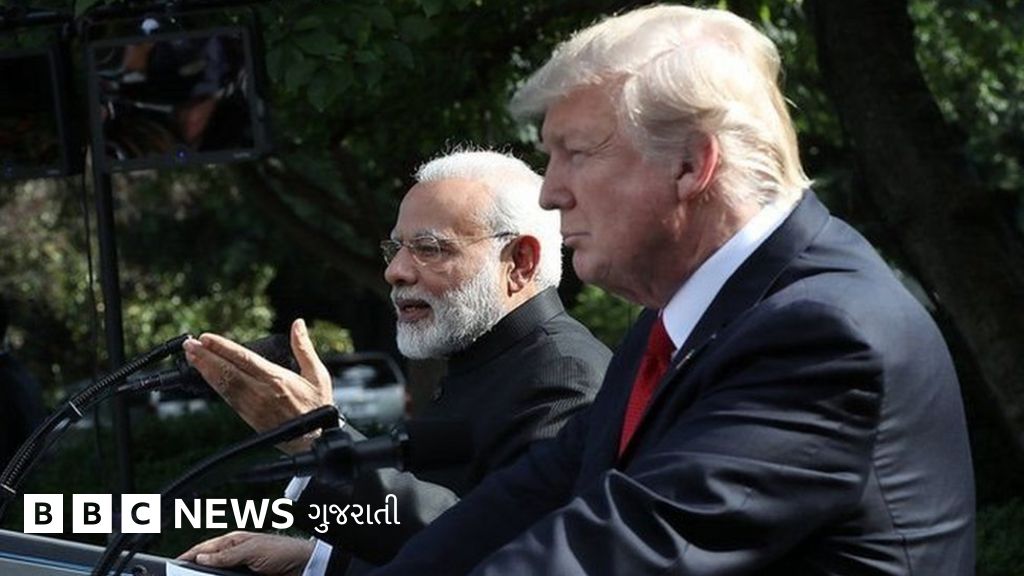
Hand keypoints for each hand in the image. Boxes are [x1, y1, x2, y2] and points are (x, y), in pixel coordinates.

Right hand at [178, 531, 313, 575]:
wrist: (305, 566)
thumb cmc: (283, 550)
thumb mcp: (252, 550)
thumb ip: (227, 554)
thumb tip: (202, 557)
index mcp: (234, 542)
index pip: (204, 549)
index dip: (188, 556)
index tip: (174, 564)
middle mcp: (235, 555)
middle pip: (208, 564)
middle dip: (195, 570)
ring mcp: (241, 569)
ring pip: (217, 574)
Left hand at [183, 318, 333, 452]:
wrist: (314, 440)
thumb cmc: (318, 407)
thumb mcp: (318, 375)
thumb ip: (304, 348)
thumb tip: (298, 324)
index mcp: (277, 379)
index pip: (244, 359)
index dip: (222, 348)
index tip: (206, 338)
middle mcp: (261, 392)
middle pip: (227, 371)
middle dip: (205, 357)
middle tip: (189, 344)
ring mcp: (253, 406)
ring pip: (223, 385)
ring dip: (205, 370)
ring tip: (191, 357)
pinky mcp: (249, 417)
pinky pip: (227, 399)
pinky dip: (214, 385)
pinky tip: (206, 376)